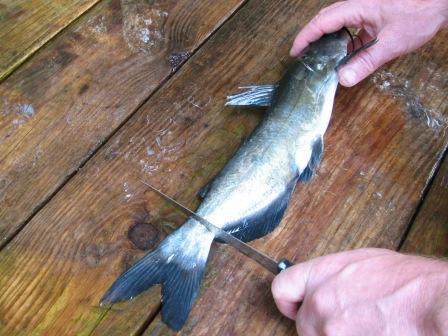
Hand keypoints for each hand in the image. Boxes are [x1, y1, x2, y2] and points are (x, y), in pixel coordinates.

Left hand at [272, 248, 447, 334]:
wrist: (432, 305)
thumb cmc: (407, 282)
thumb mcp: (361, 263)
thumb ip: (332, 276)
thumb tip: (326, 286)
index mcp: (321, 275)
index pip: (282, 287)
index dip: (289, 299)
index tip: (295, 305)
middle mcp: (319, 305)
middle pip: (302, 324)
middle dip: (318, 325)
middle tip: (344, 321)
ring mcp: (330, 332)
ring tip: (365, 327)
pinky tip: (370, 333)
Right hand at [290, 0, 447, 86]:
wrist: (442, 0)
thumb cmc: (421, 12)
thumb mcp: (392, 42)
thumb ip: (367, 62)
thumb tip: (343, 79)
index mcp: (357, 7)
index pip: (322, 22)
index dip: (305, 37)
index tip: (295, 52)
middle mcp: (357, 6)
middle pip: (326, 21)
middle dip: (312, 38)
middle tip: (302, 56)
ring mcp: (366, 10)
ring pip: (339, 25)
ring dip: (328, 42)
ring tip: (320, 60)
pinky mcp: (374, 16)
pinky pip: (353, 29)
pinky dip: (345, 43)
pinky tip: (348, 57)